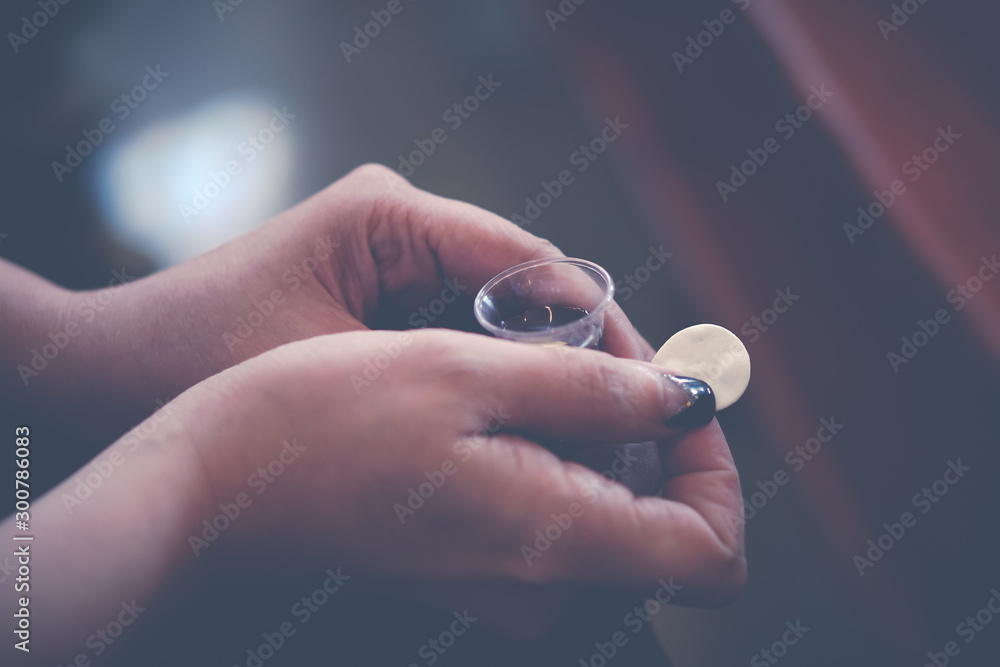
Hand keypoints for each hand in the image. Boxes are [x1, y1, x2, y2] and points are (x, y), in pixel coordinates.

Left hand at [51, 164, 653, 423]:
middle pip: (521, 281)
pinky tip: (522, 421)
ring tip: (591, 428)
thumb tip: (560, 399)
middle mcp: (398, 218)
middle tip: (631, 417)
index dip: (596, 323)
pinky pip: (459, 325)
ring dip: (538, 363)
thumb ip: (448, 381)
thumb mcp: (335, 380)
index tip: (646, 381)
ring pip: (496, 307)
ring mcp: (389, 251)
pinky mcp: (379, 284)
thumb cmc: (203, 366)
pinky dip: (492, 369)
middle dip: (576, 347)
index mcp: (390, 215)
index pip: (527, 262)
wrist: (110, 373)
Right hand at [182, 328, 744, 634]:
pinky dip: (560, 450)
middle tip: (596, 348)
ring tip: (543, 356)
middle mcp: (542, 582)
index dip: (720, 470)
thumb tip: (685, 400)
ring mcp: (506, 581)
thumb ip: (592, 391)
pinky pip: (559, 514)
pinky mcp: (474, 560)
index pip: (713, 554)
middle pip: (667, 526)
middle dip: (654, 428)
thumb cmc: (324, 419)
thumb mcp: (465, 373)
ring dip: (603, 429)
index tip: (680, 399)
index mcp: (555, 540)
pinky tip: (506, 393)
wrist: (217, 480)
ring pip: (613, 512)